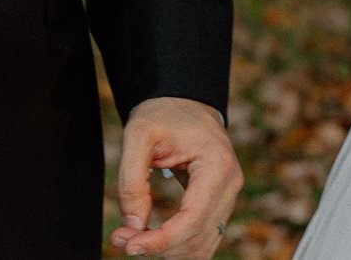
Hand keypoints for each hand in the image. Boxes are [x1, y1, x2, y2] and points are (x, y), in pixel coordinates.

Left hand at [110, 96, 241, 258]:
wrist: (183, 104)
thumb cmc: (162, 115)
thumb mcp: (138, 135)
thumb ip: (131, 180)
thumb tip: (133, 225)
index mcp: (217, 165)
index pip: (192, 219)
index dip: (161, 240)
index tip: (128, 245)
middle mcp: (230, 185)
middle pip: (197, 237)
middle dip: (158, 247)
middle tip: (120, 238)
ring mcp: (228, 197)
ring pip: (201, 246)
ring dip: (166, 251)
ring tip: (131, 238)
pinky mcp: (219, 205)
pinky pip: (202, 240)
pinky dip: (176, 247)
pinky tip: (151, 238)